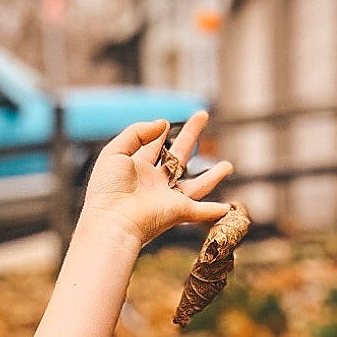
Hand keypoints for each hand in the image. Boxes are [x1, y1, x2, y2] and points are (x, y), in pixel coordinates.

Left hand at [76, 113, 233, 252]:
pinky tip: (227, 209)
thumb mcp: (115, 151)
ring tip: (228, 166)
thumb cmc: (108, 189)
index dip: (157, 133)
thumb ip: (137, 133)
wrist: (112, 221)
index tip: (164, 123)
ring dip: (212, 177)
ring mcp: (167, 199)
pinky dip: (214, 211)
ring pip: (195, 186)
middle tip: (203, 115)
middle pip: (177, 157)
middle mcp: (153, 184)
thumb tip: (163, 123)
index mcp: (135, 170)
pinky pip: (200, 212)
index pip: (151, 147)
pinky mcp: (178, 211)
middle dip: (190, 136)